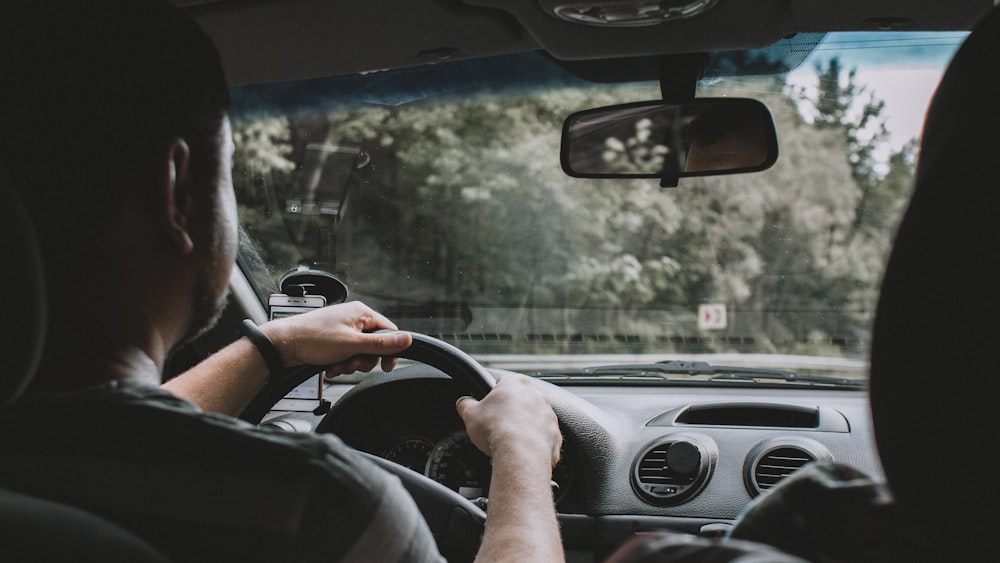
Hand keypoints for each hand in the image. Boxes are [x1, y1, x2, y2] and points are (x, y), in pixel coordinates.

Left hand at [260, 301, 411, 374]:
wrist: (284, 345)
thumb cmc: (313, 339)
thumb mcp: (353, 344)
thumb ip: (382, 344)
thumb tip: (407, 339)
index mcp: (361, 313)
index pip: (389, 331)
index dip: (389, 351)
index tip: (385, 366)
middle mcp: (353, 318)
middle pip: (374, 345)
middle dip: (364, 360)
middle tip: (351, 363)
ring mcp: (342, 329)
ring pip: (360, 352)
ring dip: (350, 363)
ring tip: (337, 364)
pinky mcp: (333, 340)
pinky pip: (346, 354)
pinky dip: (341, 363)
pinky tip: (330, 366)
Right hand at [456, 373, 561, 469]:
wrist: (520, 453)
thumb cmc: (496, 429)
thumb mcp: (470, 414)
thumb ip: (465, 404)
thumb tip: (463, 403)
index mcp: (516, 383)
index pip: (504, 382)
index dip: (493, 396)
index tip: (488, 408)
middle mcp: (537, 395)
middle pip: (520, 402)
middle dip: (509, 414)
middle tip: (496, 427)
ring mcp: (549, 415)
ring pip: (533, 421)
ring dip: (522, 429)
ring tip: (507, 444)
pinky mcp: (555, 435)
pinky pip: (542, 439)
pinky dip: (532, 445)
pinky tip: (519, 453)